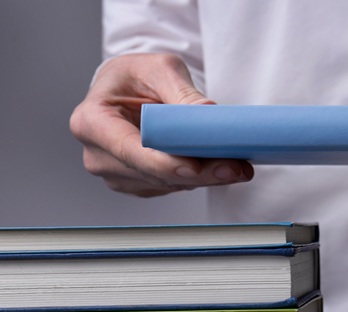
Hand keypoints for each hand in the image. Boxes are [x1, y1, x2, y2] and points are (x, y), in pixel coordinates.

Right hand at [70, 53, 253, 196]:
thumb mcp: (159, 69)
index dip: (163, 163)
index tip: (195, 168)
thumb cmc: (137, 76)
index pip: (129, 150)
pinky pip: (173, 186)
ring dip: (205, 178)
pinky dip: (198, 179)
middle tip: (236, 166)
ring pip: (168, 184)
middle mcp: (98, 155)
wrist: (130, 89)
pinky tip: (219, 167)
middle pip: (153, 173)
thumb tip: (207, 113)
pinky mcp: (138, 184)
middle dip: (199, 173)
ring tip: (236, 165)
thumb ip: (181, 91)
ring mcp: (116, 174)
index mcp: (91, 121)